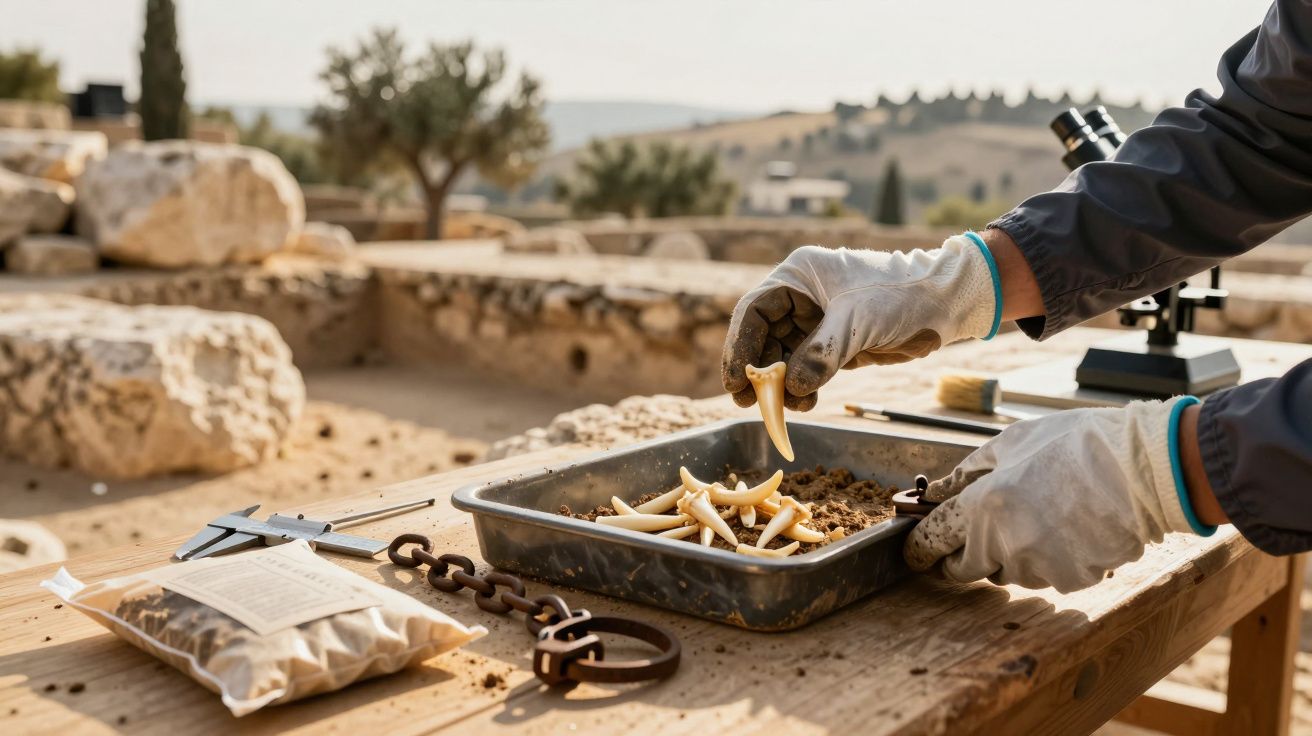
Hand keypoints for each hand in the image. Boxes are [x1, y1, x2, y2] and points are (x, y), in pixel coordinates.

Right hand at [721, 235, 998, 409]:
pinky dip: (800, 388)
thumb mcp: (857, 322)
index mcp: (799, 275)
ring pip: (781, 356)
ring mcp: (816, 321)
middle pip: (762, 336)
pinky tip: (803, 403)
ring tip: (787, 407)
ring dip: (779, 384)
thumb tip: (791, 389)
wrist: (946, 303)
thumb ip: (821, 354)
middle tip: (749, 402)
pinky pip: (804, 368)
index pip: (754, 310)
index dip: (741, 346)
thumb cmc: (901, 296)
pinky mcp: (833, 343)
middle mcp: (801, 296)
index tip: (737, 380)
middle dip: (757, 370)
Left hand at [903, 398, 1213, 592]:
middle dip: (960, 554)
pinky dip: (1044, 558)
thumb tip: (930, 493)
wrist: (1143, 468)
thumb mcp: (1010, 444)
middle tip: (972, 533)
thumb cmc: (1075, 445)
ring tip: (1035, 515)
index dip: (919, 548)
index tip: (915, 550)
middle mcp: (1005, 544)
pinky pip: (1041, 575)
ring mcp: (1039, 568)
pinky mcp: (1070, 581)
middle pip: (963, 568)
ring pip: (1004, 572)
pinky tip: (1064, 528)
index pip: (933, 541)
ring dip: (1005, 553)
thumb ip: (964, 473)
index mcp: (984, 507)